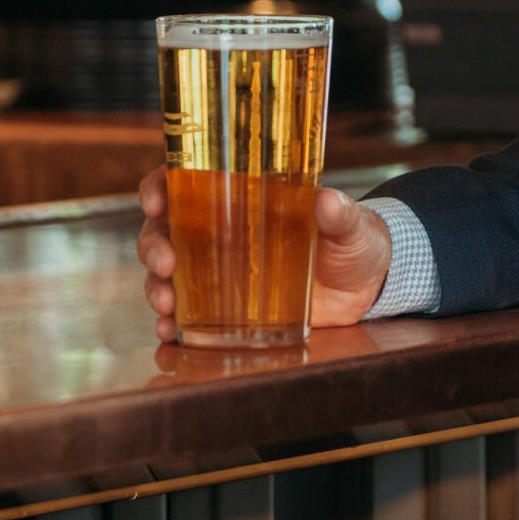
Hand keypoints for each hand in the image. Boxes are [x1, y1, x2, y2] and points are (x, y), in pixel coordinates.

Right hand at [136, 168, 396, 342]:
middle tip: (165, 263)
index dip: (160, 188)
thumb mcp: (350, 226)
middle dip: (153, 246)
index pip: (185, 182)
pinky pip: (186, 320)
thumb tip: (328, 201)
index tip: (156, 202)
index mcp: (242, 199)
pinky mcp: (227, 312)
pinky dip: (171, 329)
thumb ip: (340, 215)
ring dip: (156, 288)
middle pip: (165, 232)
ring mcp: (219, 274)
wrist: (365, 289)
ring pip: (167, 276)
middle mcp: (219, 234)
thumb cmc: (352, 243)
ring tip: (166, 306)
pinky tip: (170, 337)